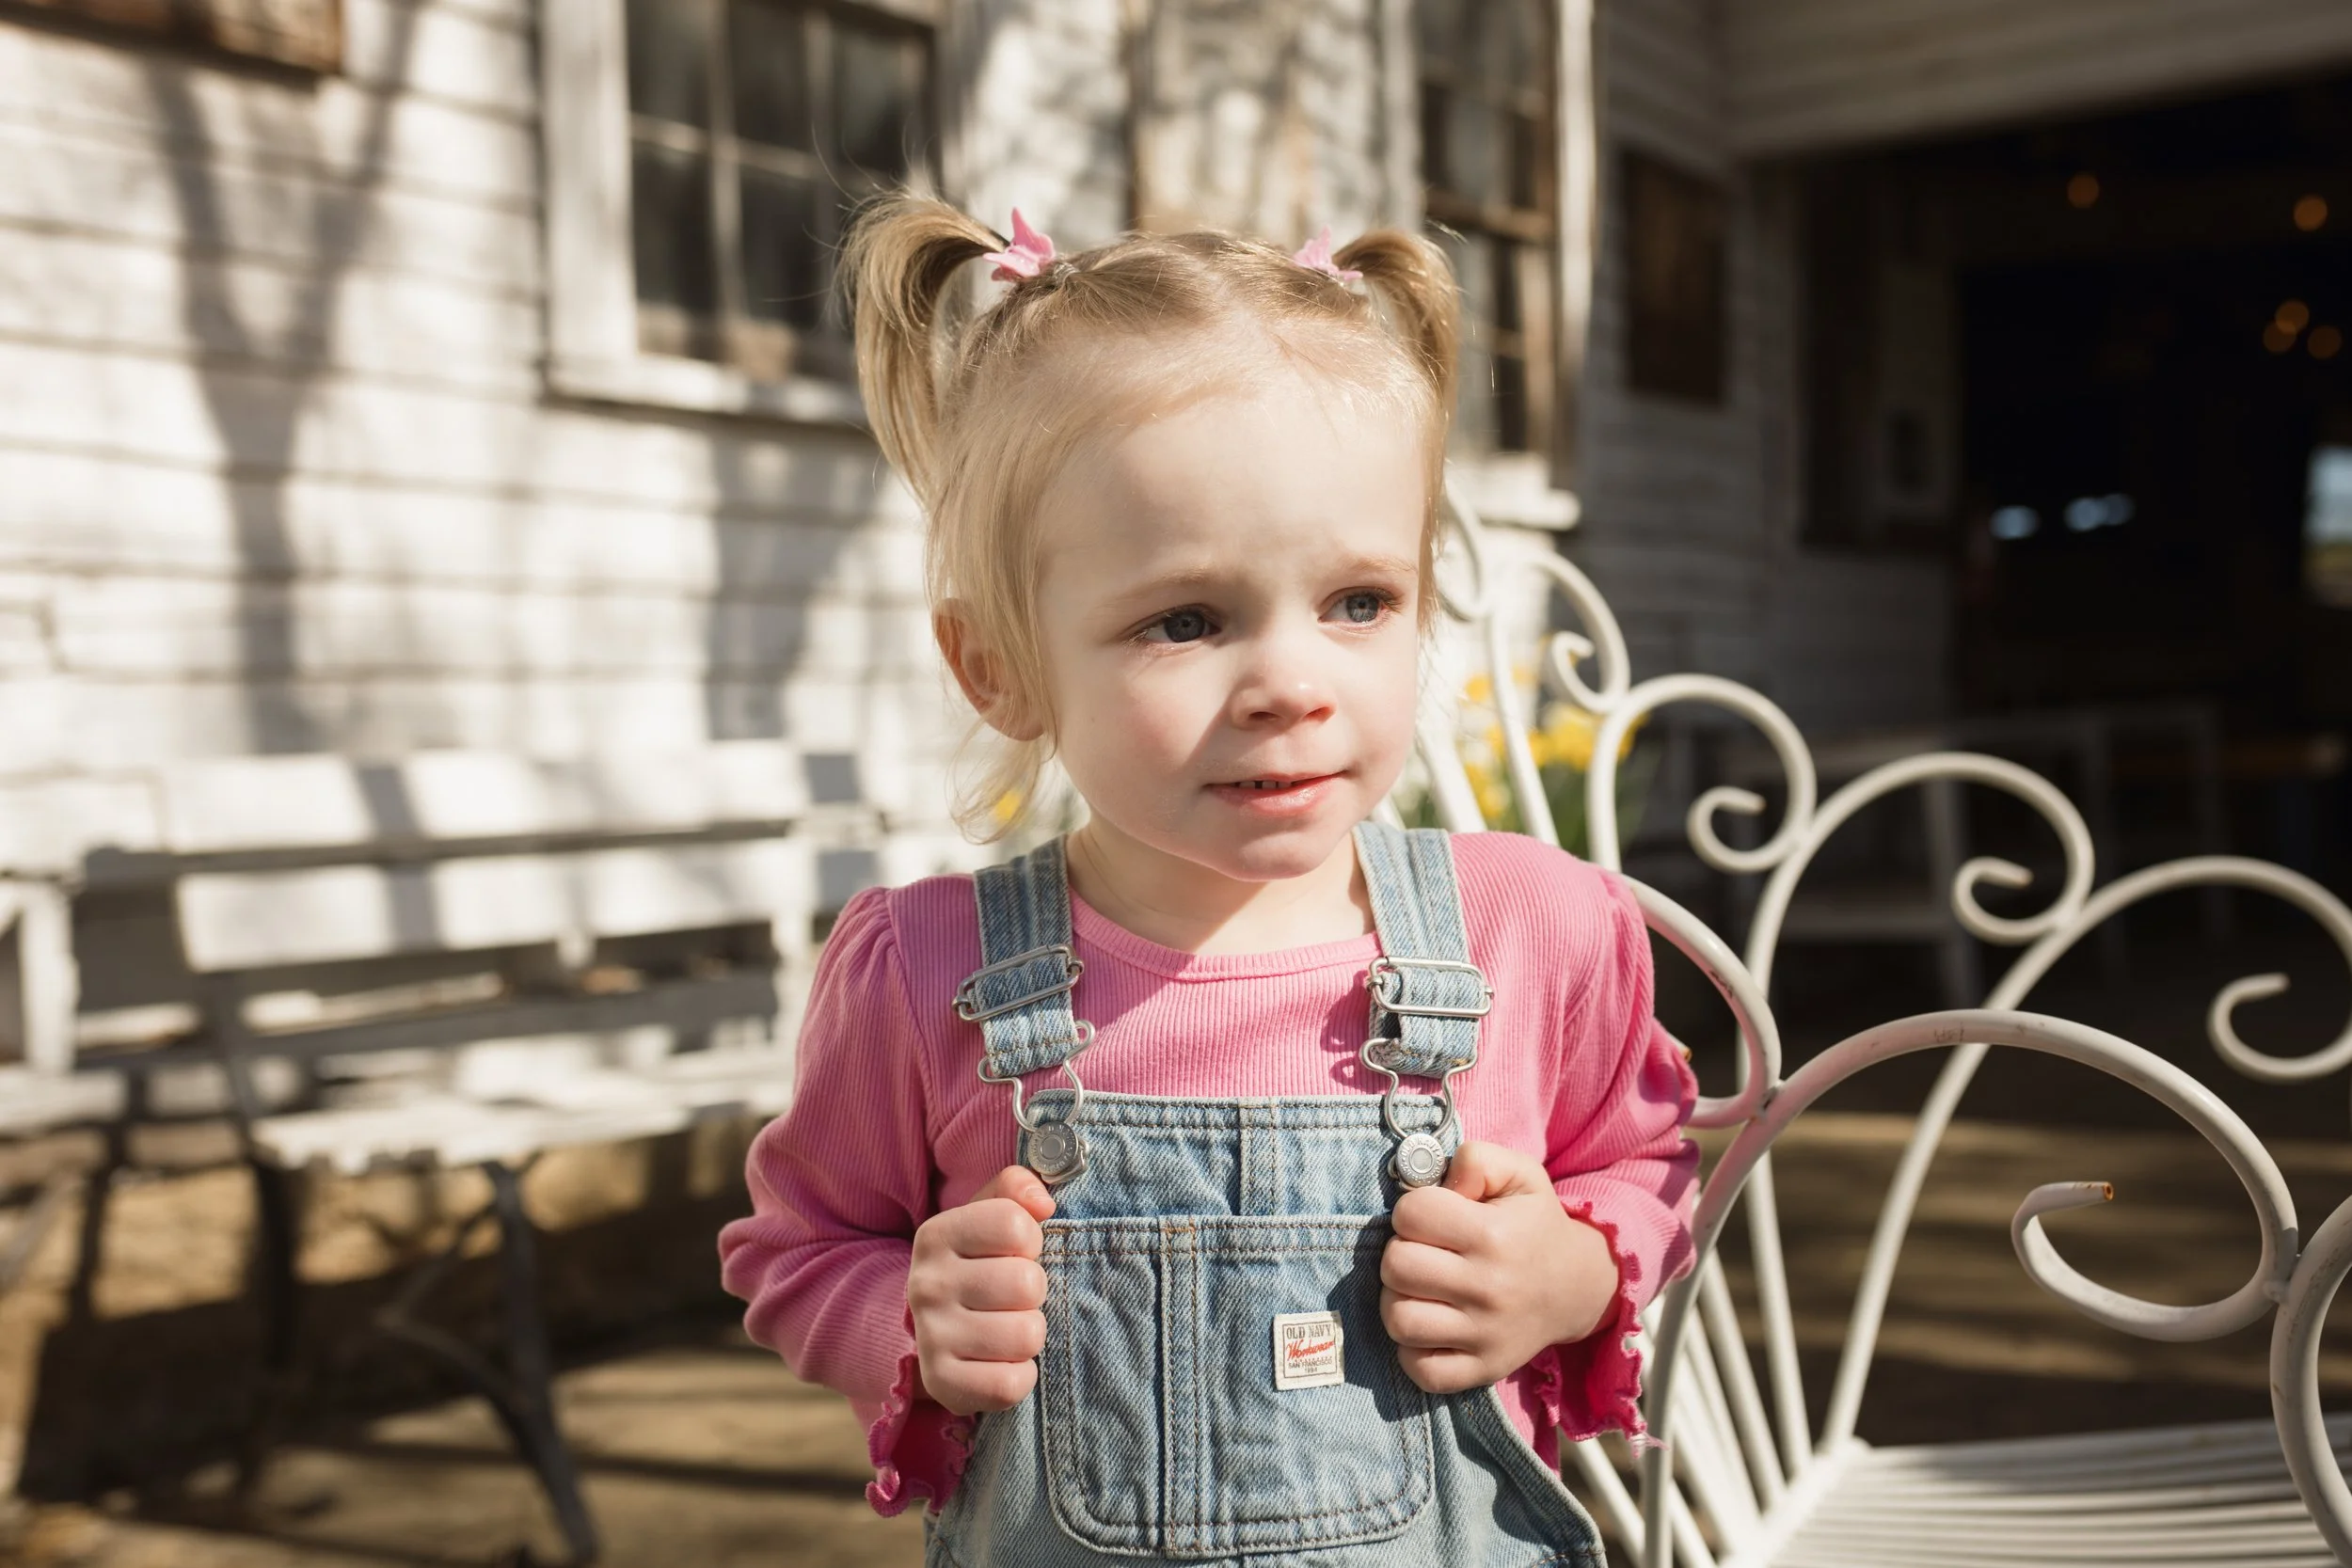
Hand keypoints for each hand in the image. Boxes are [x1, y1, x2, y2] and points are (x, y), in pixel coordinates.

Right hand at [907, 1165, 1055, 1415]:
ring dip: (1029, 1333)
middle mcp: (926, 1284)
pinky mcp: (941, 1382)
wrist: (934, 1326)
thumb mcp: (989, 1214)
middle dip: (1034, 1291)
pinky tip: (1000, 1362)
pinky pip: (1011, 1384)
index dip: (1030, 1239)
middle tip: (1013, 1297)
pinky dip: (1019, 1376)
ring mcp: (931, 1335)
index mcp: (936, 1235)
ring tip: (1007, 1327)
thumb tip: (1042, 1201)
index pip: (1015, 1224)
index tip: (1015, 1251)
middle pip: (1027, 1283)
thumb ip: (1016, 1187)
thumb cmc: (977, 1263)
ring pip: (1026, 1335)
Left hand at [1379, 1141, 1620, 1394]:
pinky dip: (1412, 1350)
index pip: (1411, 1214)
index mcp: (1492, 1235)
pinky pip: (1421, 1369)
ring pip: (1399, 1320)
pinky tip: (1429, 1327)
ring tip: (1421, 1290)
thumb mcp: (1519, 1174)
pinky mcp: (1482, 1370)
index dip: (1413, 1210)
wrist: (1575, 1287)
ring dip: (1400, 1300)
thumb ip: (1476, 1159)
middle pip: (1396, 1267)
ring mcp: (1485, 1335)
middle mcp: (1488, 1288)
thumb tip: (1442, 1179)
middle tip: (1423, 1253)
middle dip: (1400, 1252)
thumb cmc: (1532, 1224)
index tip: (1431, 1217)